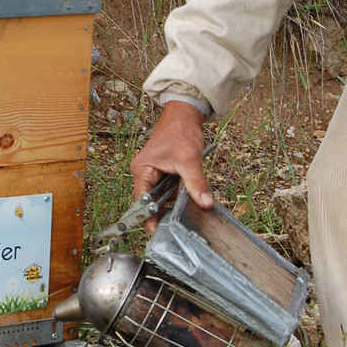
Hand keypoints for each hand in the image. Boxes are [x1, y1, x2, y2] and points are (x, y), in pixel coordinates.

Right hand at [131, 101, 211, 229]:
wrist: (184, 113)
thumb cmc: (180, 130)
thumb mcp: (189, 160)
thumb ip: (196, 183)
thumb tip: (205, 203)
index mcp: (142, 170)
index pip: (141, 202)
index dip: (150, 218)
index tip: (159, 233)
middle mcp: (143, 172)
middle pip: (149, 202)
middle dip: (162, 214)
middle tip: (175, 228)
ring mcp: (151, 172)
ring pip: (158, 197)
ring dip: (169, 205)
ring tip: (181, 219)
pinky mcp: (161, 171)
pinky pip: (165, 190)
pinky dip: (174, 197)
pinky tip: (184, 204)